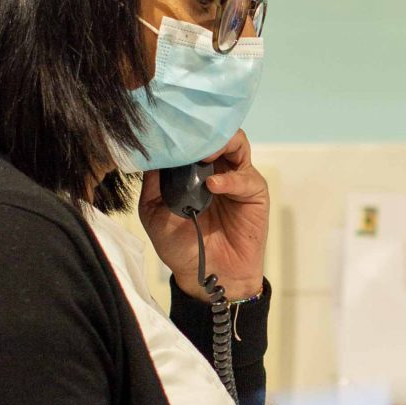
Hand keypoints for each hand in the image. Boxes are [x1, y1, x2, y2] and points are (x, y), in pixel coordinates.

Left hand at [139, 131, 268, 302]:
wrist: (206, 275)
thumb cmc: (181, 245)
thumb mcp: (154, 212)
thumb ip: (153, 182)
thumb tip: (151, 151)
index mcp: (193, 169)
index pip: (191, 139)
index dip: (181, 132)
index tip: (167, 130)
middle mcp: (216, 168)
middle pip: (216, 133)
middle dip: (202, 131)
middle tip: (188, 136)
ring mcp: (236, 178)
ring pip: (236, 144)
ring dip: (220, 144)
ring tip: (204, 154)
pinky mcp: (254, 193)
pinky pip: (245, 177)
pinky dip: (229, 179)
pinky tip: (213, 186)